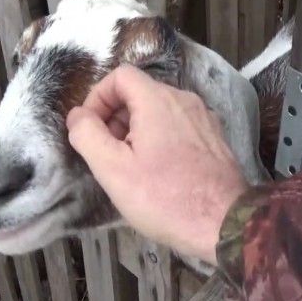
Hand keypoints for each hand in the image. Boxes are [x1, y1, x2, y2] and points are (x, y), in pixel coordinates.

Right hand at [66, 65, 246, 264]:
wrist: (224, 224)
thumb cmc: (164, 197)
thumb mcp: (112, 169)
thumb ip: (87, 135)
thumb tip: (77, 115)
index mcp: (157, 100)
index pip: (120, 75)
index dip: (97, 97)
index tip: (91, 127)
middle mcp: (184, 99)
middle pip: (138, 92)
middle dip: (114, 116)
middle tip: (107, 151)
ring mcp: (202, 117)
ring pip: (158, 108)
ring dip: (135, 128)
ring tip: (130, 163)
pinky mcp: (213, 136)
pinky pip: (177, 123)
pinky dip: (158, 135)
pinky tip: (157, 168)